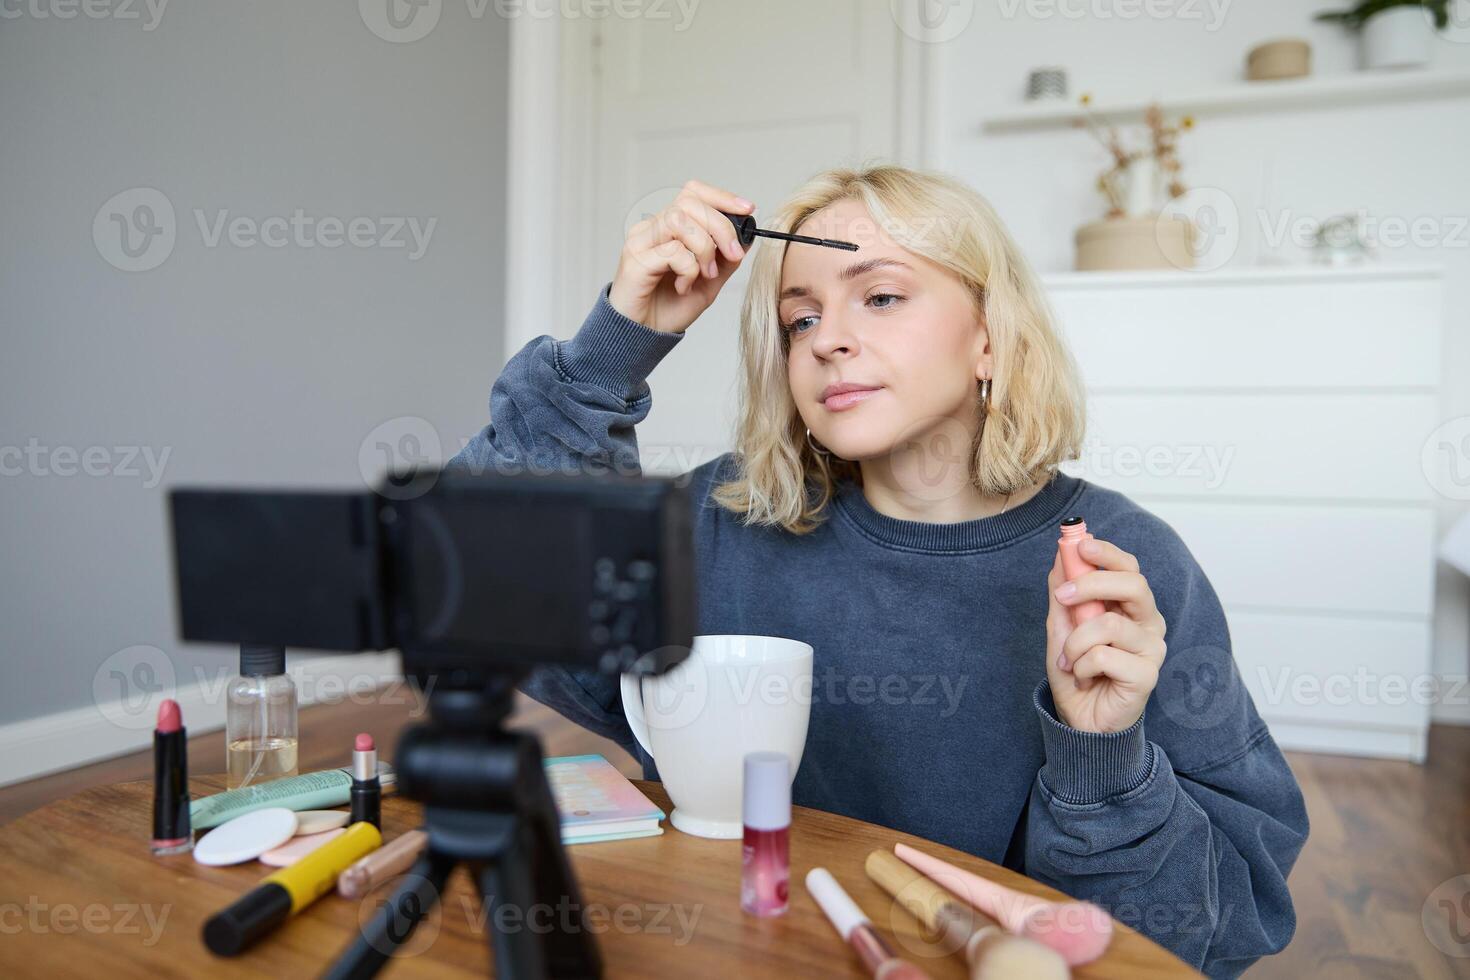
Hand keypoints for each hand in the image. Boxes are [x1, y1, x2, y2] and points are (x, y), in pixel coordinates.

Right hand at [608, 179, 753, 334]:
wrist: (643, 336)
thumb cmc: (668, 308)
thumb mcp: (708, 283)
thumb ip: (724, 260)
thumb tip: (747, 237)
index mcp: (667, 228)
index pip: (692, 193)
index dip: (721, 197)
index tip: (747, 209)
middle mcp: (651, 228)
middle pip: (689, 202)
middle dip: (720, 226)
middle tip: (733, 254)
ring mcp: (640, 242)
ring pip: (679, 220)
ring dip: (704, 248)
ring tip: (705, 274)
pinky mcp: (635, 260)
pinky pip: (672, 251)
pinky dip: (689, 269)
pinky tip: (684, 287)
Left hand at [1045, 536, 1166, 733]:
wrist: (1081, 719)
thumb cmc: (1077, 672)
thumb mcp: (1061, 627)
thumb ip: (1064, 593)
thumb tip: (1061, 556)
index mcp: (1131, 606)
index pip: (1129, 568)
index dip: (1107, 553)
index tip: (1080, 545)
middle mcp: (1149, 623)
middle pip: (1133, 584)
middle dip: (1092, 584)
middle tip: (1062, 595)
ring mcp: (1152, 649)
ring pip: (1109, 624)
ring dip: (1076, 641)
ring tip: (1069, 660)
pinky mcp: (1148, 675)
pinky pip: (1103, 656)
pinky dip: (1080, 666)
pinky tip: (1083, 678)